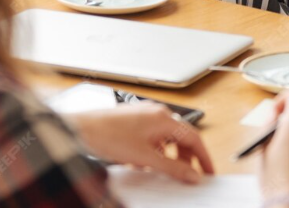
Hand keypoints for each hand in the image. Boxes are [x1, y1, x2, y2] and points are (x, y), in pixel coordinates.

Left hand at [69, 103, 213, 183]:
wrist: (80, 130)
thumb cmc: (108, 136)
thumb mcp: (146, 157)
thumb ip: (173, 167)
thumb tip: (191, 174)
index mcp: (163, 118)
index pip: (194, 137)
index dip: (203, 157)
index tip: (207, 171)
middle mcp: (156, 113)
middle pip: (180, 138)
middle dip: (185, 158)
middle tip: (187, 176)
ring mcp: (143, 116)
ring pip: (165, 139)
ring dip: (168, 156)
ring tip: (163, 172)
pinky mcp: (133, 122)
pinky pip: (152, 138)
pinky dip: (154, 152)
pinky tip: (145, 164)